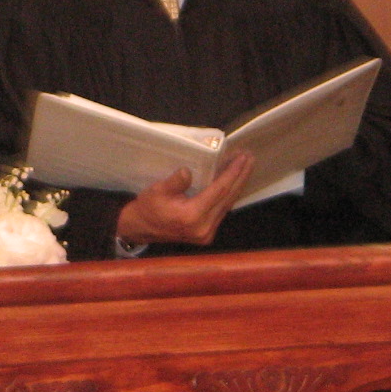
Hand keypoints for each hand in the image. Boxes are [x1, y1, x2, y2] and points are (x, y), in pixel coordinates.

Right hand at [114, 153, 253, 247]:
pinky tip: (234, 182)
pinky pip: (222, 210)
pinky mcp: (207, 233)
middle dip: (241, 177)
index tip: (242, 158)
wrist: (140, 229)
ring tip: (246, 166)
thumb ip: (176, 182)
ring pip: (228, 205)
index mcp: (192, 216)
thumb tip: (188, 172)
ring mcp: (207, 233)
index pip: (219, 191)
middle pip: (228, 198)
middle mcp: (204, 227)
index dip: (232, 173)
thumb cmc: (148, 208)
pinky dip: (229, 194)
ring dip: (237, 185)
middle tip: (250, 158)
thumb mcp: (157, 190)